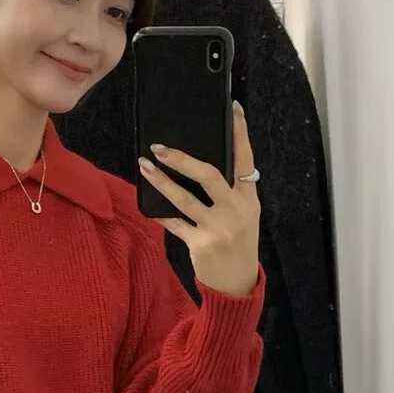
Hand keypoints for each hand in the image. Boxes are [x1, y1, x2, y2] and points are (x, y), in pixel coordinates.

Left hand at [138, 100, 260, 296]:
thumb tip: (199, 165)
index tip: (232, 108)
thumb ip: (229, 193)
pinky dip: (160, 214)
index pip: (245, 159)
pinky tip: (148, 205)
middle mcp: (236, 210)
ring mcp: (218, 228)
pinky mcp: (201, 244)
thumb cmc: (238, 244)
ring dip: (161, 181)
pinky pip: (174, 223)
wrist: (238, 284)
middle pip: (209, 175)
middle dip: (183, 158)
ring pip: (185, 198)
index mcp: (249, 199)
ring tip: (144, 166)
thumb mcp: (243, 216)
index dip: (240, 132)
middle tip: (160, 147)